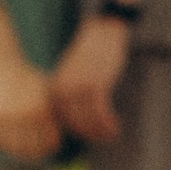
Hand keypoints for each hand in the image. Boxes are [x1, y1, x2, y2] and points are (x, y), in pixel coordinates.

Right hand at [0, 56, 62, 164]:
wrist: (3, 64)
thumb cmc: (30, 79)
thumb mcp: (47, 91)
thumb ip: (54, 113)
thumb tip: (62, 138)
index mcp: (42, 108)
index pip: (50, 140)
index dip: (52, 146)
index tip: (51, 145)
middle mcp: (25, 114)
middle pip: (33, 148)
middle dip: (37, 152)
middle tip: (38, 151)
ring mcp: (8, 117)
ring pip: (15, 147)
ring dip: (20, 151)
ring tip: (24, 149)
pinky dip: (4, 144)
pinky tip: (9, 141)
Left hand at [48, 17, 132, 144]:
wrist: (103, 31)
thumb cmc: (91, 54)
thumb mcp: (73, 75)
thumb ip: (70, 95)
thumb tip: (77, 120)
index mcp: (55, 87)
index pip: (62, 119)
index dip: (77, 131)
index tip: (89, 136)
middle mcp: (63, 89)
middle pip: (75, 123)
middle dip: (90, 135)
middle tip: (103, 139)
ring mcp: (79, 88)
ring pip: (89, 121)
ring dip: (101, 132)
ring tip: (112, 135)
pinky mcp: (96, 85)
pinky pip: (101, 113)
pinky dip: (108, 123)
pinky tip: (115, 127)